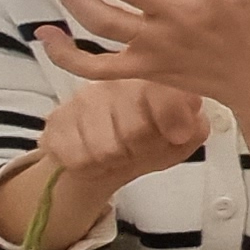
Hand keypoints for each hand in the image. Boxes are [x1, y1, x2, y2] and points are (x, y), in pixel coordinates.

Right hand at [0, 78, 213, 249]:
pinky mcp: (57, 121)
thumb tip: (186, 127)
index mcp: (151, 81)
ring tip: (117, 154)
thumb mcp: (181, 139)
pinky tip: (94, 156)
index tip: (177, 135)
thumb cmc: (148, 143)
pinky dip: (89, 167)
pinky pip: (77, 158)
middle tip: (138, 150)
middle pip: (135, 130)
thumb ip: (192, 130)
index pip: (165, 95)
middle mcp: (116, 83)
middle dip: (141, 151)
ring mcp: (83, 100)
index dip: (173, 121)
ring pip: (105, 149)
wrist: (103, 157)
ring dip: (114, 161)